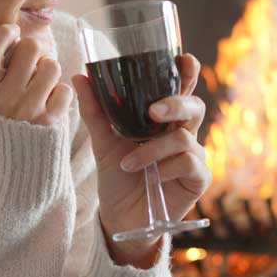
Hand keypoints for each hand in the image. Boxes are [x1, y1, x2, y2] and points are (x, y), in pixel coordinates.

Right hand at [0, 24, 71, 126]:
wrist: (15, 157)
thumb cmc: (5, 113)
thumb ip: (0, 66)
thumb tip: (20, 34)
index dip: (4, 34)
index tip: (12, 31)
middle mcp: (4, 98)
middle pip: (30, 48)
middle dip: (36, 49)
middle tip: (34, 60)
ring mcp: (26, 109)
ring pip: (52, 66)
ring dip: (50, 70)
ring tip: (42, 82)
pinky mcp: (47, 121)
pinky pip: (64, 90)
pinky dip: (61, 92)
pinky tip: (50, 100)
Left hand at [72, 53, 209, 267]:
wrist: (120, 217)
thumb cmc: (118, 176)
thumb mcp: (102, 142)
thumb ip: (95, 110)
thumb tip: (79, 75)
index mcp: (164, 119)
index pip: (180, 89)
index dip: (187, 72)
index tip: (182, 59)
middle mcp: (183, 133)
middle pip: (194, 106)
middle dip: (176, 104)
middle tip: (153, 111)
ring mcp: (193, 155)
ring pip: (184, 138)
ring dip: (153, 150)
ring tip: (129, 163)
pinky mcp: (198, 178)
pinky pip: (188, 164)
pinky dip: (165, 168)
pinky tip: (150, 178)